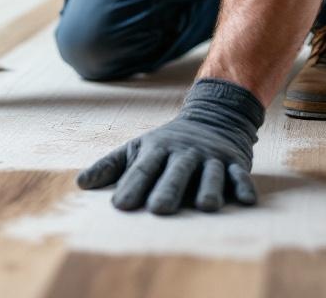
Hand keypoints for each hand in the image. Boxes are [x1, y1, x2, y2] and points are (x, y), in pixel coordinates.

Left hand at [76, 78, 264, 214]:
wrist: (212, 116)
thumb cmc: (166, 143)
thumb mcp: (137, 148)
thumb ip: (110, 166)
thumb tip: (80, 184)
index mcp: (158, 150)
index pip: (142, 169)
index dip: (131, 186)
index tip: (120, 206)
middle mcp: (184, 153)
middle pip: (175, 172)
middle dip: (168, 189)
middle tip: (159, 210)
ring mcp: (210, 157)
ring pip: (210, 173)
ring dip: (209, 188)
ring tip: (205, 207)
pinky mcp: (234, 162)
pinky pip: (239, 175)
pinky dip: (243, 186)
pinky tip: (245, 200)